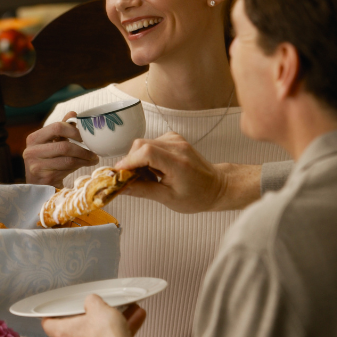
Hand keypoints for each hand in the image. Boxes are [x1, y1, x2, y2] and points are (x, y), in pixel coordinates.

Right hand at [24, 112, 98, 187]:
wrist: (36, 184)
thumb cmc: (46, 159)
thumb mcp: (50, 142)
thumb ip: (61, 128)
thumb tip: (73, 114)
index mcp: (33, 138)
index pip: (57, 127)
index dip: (74, 131)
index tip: (85, 136)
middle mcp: (32, 152)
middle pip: (64, 146)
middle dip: (82, 149)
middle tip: (93, 150)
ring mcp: (37, 166)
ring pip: (68, 160)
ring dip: (84, 159)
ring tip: (93, 158)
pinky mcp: (45, 178)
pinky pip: (67, 170)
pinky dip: (79, 167)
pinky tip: (85, 165)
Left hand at [42, 294, 145, 336]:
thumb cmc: (105, 336)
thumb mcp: (97, 306)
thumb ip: (91, 301)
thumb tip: (92, 302)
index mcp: (64, 333)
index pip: (49, 324)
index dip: (51, 315)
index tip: (55, 310)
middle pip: (75, 329)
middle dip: (88, 317)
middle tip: (96, 307)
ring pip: (96, 335)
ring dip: (109, 323)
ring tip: (124, 309)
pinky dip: (120, 332)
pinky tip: (136, 318)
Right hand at [116, 132, 260, 212]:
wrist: (217, 186)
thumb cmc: (197, 196)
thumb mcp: (168, 198)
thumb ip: (143, 190)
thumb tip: (121, 187)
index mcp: (177, 162)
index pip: (146, 153)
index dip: (129, 161)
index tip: (119, 173)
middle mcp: (176, 146)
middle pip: (141, 145)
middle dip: (131, 161)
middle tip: (131, 179)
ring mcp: (176, 140)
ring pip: (144, 143)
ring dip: (138, 159)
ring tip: (148, 177)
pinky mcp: (173, 138)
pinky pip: (151, 143)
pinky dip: (146, 156)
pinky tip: (154, 169)